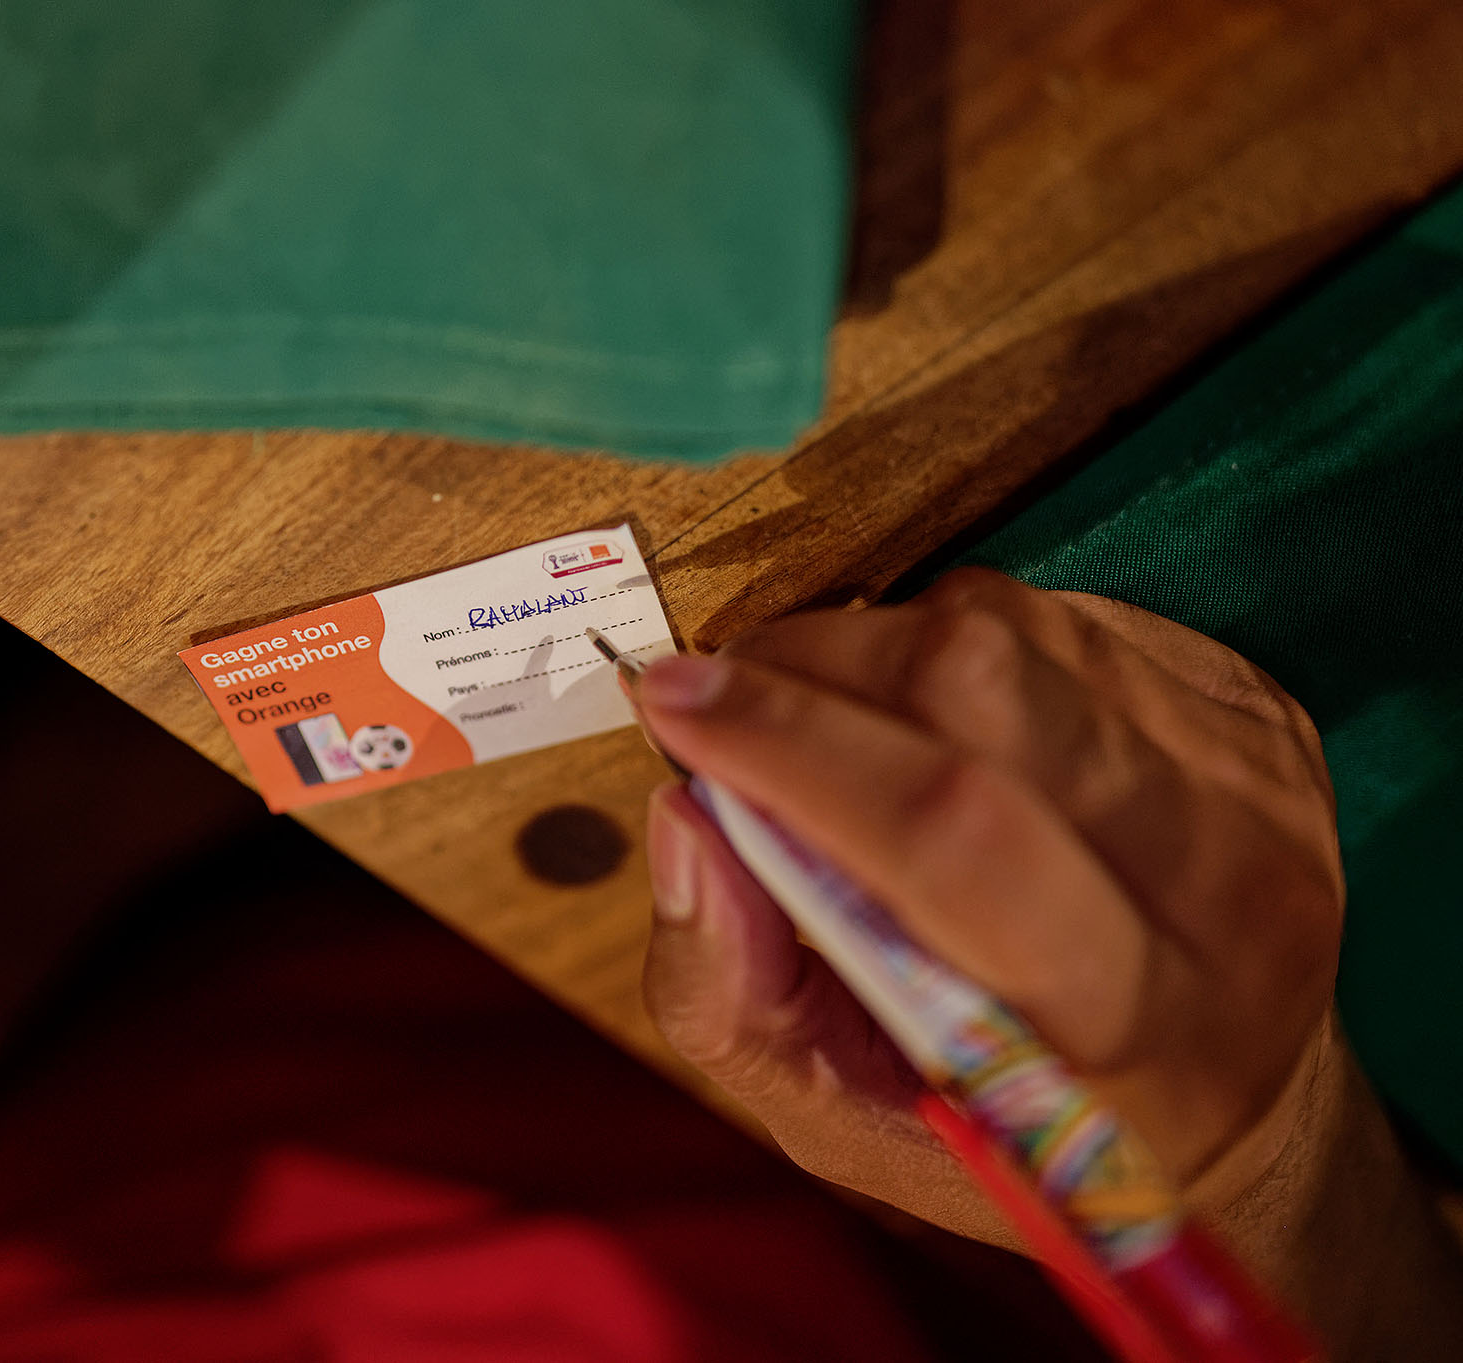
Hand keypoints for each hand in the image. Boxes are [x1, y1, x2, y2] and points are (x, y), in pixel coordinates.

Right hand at [634, 568, 1462, 1355]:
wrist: (1234, 1103)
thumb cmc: (1011, 1124)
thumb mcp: (839, 1119)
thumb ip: (729, 994)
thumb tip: (684, 816)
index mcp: (1124, 1027)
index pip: (952, 836)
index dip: (794, 747)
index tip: (672, 706)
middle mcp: (1220, 892)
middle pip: (981, 689)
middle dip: (811, 666)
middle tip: (726, 696)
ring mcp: (1257, 786)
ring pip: (1012, 633)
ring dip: (874, 645)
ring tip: (832, 719)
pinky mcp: (1260, 712)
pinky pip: (1061, 616)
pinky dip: (955, 643)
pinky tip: (936, 718)